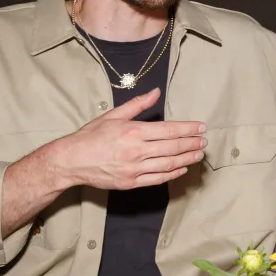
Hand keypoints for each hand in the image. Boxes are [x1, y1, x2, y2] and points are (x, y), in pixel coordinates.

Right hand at [48, 88, 206, 190]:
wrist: (70, 161)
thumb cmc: (90, 136)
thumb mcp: (113, 115)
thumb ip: (137, 104)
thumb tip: (155, 92)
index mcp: (133, 131)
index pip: (169, 130)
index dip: (189, 129)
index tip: (201, 127)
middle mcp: (136, 150)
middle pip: (173, 147)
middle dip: (192, 144)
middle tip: (204, 141)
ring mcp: (134, 169)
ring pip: (169, 164)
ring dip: (187, 159)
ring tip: (198, 154)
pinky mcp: (131, 183)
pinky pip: (158, 179)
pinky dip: (173, 174)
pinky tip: (182, 168)